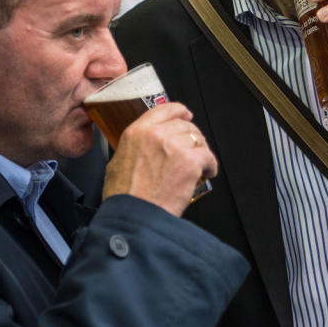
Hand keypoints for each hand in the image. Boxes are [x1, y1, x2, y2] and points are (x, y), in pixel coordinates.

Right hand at [102, 102, 216, 216]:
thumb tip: (142, 147)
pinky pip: (208, 157)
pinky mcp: (190, 162)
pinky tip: (206, 173)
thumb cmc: (125, 197)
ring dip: (201, 153)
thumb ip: (133, 148)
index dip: (180, 111)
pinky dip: (210, 166)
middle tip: (192, 151)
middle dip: (192, 138)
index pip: (165, 109)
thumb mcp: (117, 163)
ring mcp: (174, 146)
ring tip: (198, 166)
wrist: (134, 217)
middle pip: (185, 125)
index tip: (187, 115)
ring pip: (198, 140)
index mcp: (137, 132)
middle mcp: (156, 134)